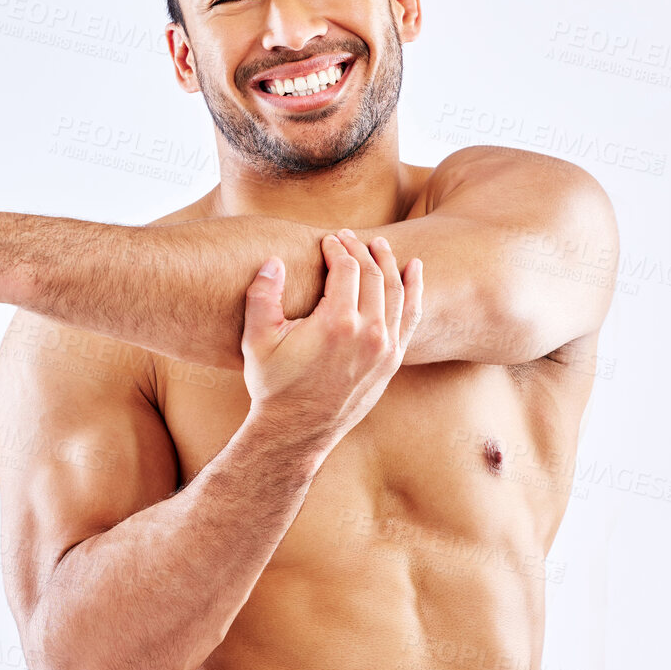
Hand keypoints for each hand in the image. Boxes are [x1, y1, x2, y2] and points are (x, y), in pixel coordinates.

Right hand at [240, 228, 422, 448]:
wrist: (296, 431)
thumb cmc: (273, 386)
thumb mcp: (256, 340)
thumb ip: (262, 296)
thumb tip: (273, 261)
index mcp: (338, 323)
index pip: (347, 268)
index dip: (336, 249)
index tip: (326, 241)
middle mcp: (369, 333)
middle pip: (373, 275)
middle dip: (360, 250)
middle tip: (347, 238)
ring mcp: (385, 349)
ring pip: (396, 292)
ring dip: (388, 263)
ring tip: (379, 245)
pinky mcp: (392, 362)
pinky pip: (410, 317)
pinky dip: (414, 290)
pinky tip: (413, 270)